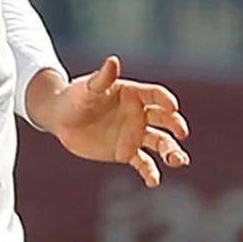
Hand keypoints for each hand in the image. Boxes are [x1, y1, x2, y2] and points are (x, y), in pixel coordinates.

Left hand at [41, 56, 189, 187]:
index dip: (165, 100)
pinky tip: (153, 181)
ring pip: (160, 142)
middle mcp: (137, 113)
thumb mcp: (87, 88)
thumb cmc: (74, 97)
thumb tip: (113, 60)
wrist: (60, 118)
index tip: (172, 108)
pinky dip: (151, 172)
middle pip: (164, 119)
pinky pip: (143, 163)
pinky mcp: (125, 152)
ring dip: (171, 151)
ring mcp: (133, 134)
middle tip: (182, 133)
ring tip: (177, 161)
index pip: (155, 95)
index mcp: (131, 94)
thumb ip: (102, 78)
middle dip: (176, 125)